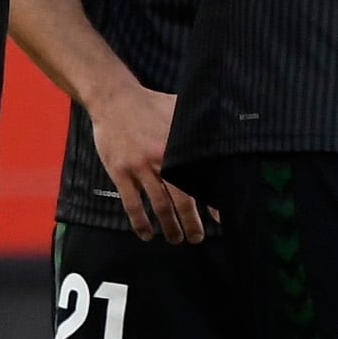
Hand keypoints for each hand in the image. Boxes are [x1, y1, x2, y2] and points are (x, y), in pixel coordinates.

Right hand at [89, 82, 204, 241]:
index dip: (212, 202)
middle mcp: (162, 160)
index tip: (219, 220)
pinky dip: (140, 222)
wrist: (114, 99)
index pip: (201, 180)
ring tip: (176, 239)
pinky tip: (146, 234)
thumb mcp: (179, 110)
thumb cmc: (150, 104)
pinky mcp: (120, 172)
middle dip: (192, 223)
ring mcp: (140, 167)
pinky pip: (132, 204)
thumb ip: (199, 126)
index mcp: (180, 147)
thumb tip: (222, 134)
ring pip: (158, 206)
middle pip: (182, 200)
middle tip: (197, 238)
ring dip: (169, 227)